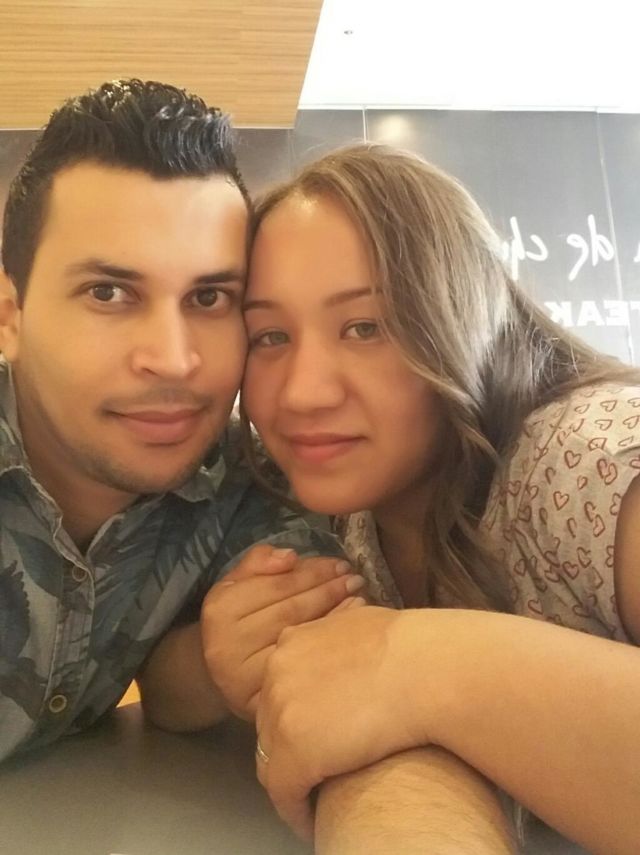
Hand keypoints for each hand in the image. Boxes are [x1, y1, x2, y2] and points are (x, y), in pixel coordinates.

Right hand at [201, 544, 364, 719]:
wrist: (225, 675)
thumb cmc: (238, 621)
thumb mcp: (237, 585)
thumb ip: (259, 563)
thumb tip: (290, 557)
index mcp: (220, 610)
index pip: (276, 585)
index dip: (311, 571)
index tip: (339, 563)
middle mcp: (228, 645)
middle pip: (290, 610)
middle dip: (327, 589)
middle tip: (354, 578)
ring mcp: (246, 678)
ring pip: (300, 637)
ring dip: (335, 613)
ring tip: (358, 596)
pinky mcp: (263, 702)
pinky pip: (305, 666)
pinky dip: (331, 643)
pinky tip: (351, 628)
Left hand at [255, 606, 426, 839]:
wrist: (427, 670)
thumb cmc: (410, 648)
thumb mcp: (356, 622)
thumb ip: (332, 639)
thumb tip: (341, 652)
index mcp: (291, 643)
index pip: (279, 690)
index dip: (296, 715)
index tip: (313, 733)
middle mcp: (277, 674)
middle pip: (271, 723)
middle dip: (289, 747)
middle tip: (314, 768)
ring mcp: (281, 713)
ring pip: (272, 760)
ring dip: (291, 780)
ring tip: (312, 797)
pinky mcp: (294, 755)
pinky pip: (284, 793)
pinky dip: (296, 811)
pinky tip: (312, 821)